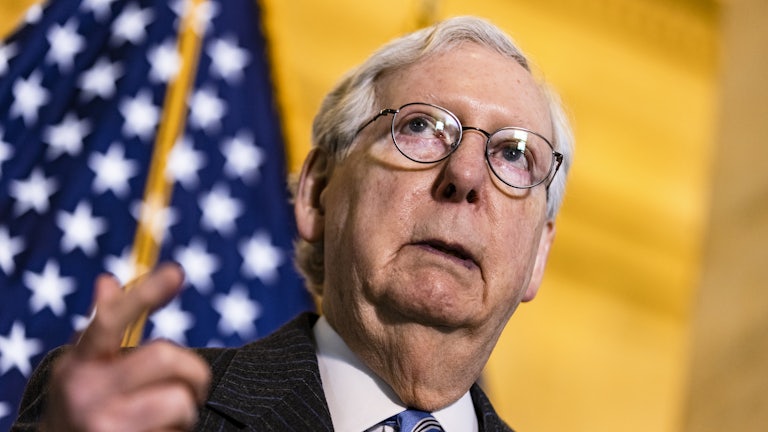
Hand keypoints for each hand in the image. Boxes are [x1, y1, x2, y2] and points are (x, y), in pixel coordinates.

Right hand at [43, 264, 211, 430]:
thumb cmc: (85, 407)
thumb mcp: (85, 369)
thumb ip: (101, 330)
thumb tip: (107, 281)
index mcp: (78, 364)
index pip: (110, 320)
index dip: (144, 294)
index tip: (176, 271)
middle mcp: (86, 393)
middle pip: (164, 357)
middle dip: (193, 370)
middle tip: (193, 384)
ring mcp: (104, 425)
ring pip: (180, 400)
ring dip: (187, 408)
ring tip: (166, 417)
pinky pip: (178, 430)